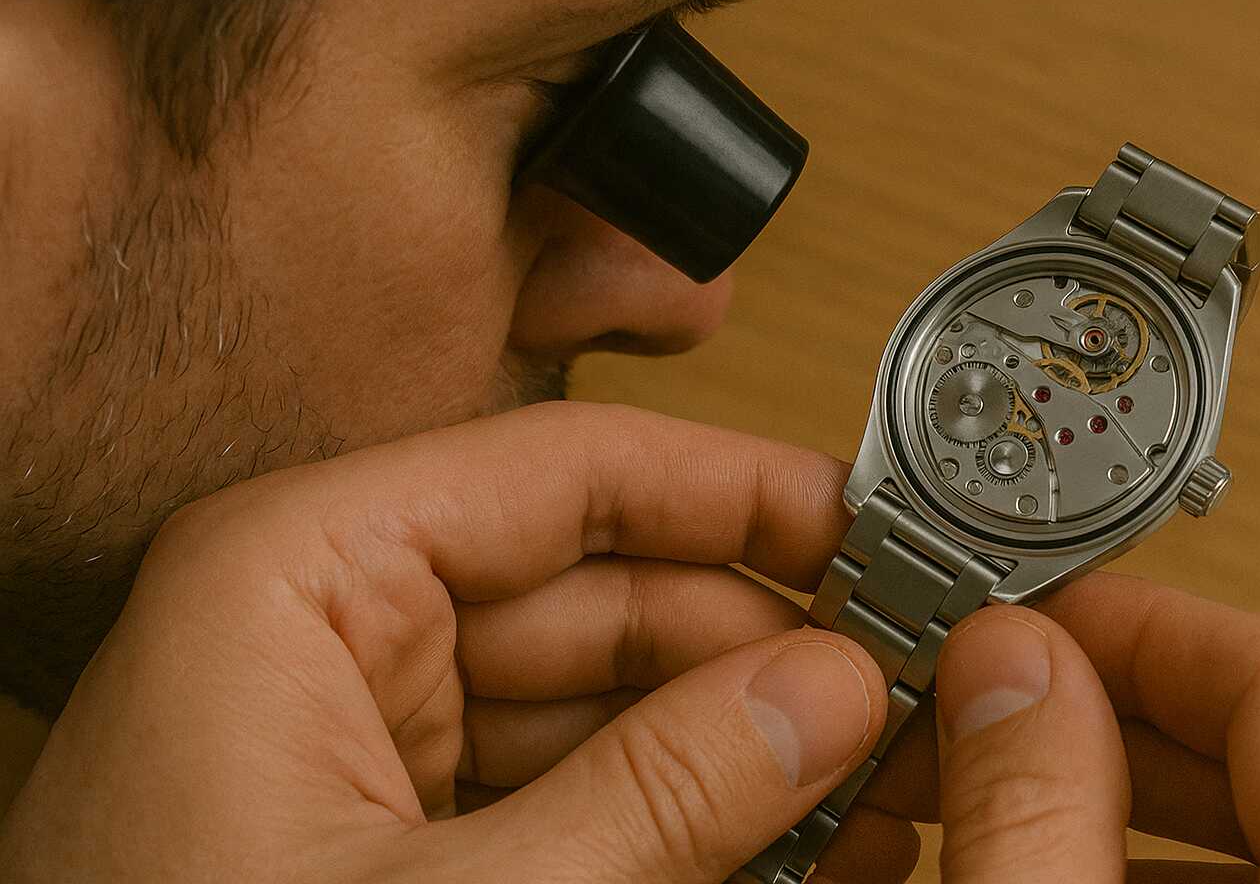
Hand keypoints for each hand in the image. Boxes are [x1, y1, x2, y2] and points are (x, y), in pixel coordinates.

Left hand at [0, 402, 908, 882]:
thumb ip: (655, 795)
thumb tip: (825, 695)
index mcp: (302, 575)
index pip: (562, 471)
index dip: (733, 490)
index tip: (865, 527)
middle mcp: (334, 634)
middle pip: (605, 593)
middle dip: (764, 649)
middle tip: (900, 690)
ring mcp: (366, 739)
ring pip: (604, 704)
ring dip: (745, 747)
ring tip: (881, 783)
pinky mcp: (393, 833)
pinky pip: (570, 791)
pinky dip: (682, 819)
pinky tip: (796, 845)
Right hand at [924, 574, 1259, 882]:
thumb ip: (1034, 815)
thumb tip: (1007, 670)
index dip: (1146, 625)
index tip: (1035, 616)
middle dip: (1105, 708)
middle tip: (987, 700)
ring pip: (1259, 826)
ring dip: (1112, 791)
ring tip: (990, 788)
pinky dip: (1139, 862)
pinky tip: (1048, 863)